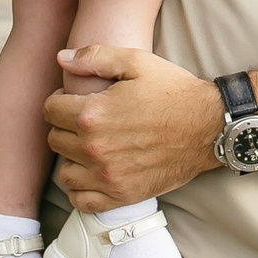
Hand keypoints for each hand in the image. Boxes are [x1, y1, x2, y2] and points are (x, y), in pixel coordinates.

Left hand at [45, 47, 223, 209]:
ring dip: (72, 158)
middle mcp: (95, 148)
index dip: (59, 101)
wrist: (209, 126)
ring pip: (64, 172)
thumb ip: (94, 57)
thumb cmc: (174, 91)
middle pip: (55, 139)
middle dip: (65, 127)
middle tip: (87, 121)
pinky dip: (82, 189)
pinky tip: (95, 173)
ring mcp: (107, 176)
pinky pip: (81, 201)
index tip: (73, 100)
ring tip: (91, 147)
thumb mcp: (137, 61)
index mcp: (93, 114)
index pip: (49, 110)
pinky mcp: (122, 196)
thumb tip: (61, 59)